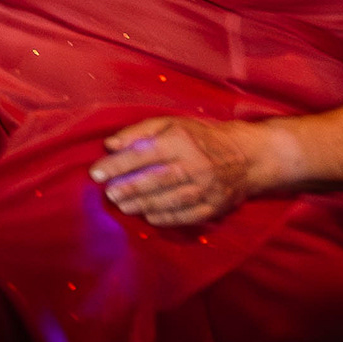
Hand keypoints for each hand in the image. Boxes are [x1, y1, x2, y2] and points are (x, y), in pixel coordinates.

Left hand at [92, 115, 277, 227]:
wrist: (246, 156)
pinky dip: (166, 218)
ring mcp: (207, 188)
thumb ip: (138, 132)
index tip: (96, 173)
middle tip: (109, 193)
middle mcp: (195, 165)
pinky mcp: (215, 206)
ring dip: (143, 204)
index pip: (143, 153)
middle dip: (128, 188)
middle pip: (156, 179)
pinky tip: (148, 216)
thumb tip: (109, 144)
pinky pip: (187, 215)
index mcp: (181, 141)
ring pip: (170, 199)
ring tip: (122, 205)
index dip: (117, 164)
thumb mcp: (170, 124)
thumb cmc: (200, 137)